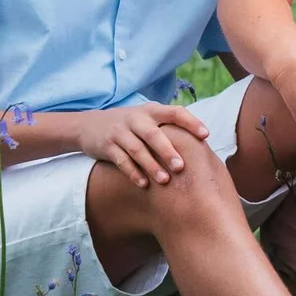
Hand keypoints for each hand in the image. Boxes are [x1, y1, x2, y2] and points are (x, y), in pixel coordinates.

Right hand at [74, 100, 214, 188]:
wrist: (89, 125)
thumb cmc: (131, 125)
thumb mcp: (147, 118)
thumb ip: (168, 126)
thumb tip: (201, 144)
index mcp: (151, 110)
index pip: (174, 112)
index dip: (191, 122)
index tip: (205, 135)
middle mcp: (136, 119)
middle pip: (153, 134)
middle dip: (168, 150)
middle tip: (181, 167)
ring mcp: (120, 132)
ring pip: (137, 150)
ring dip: (151, 166)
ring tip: (165, 181)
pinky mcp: (107, 146)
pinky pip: (121, 161)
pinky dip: (132, 173)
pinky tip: (144, 185)